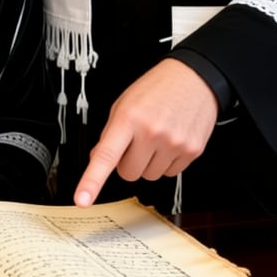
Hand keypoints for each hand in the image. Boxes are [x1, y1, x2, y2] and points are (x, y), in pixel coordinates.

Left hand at [74, 58, 218, 206]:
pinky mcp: (192, 152)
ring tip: (156, 136)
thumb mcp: (124, 104)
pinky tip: (170, 140)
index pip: (106, 156)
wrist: (194, 78)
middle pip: (128, 173)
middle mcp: (152, 132)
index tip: (82, 199)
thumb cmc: (156, 88)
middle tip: (136, 140)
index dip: (92, 180)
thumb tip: (97, 160)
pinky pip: (170, 173)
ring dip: (149, 162)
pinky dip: (167, 161)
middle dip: (128, 161)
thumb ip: (109, 133)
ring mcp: (173, 143)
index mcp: (128, 118)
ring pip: (149, 176)